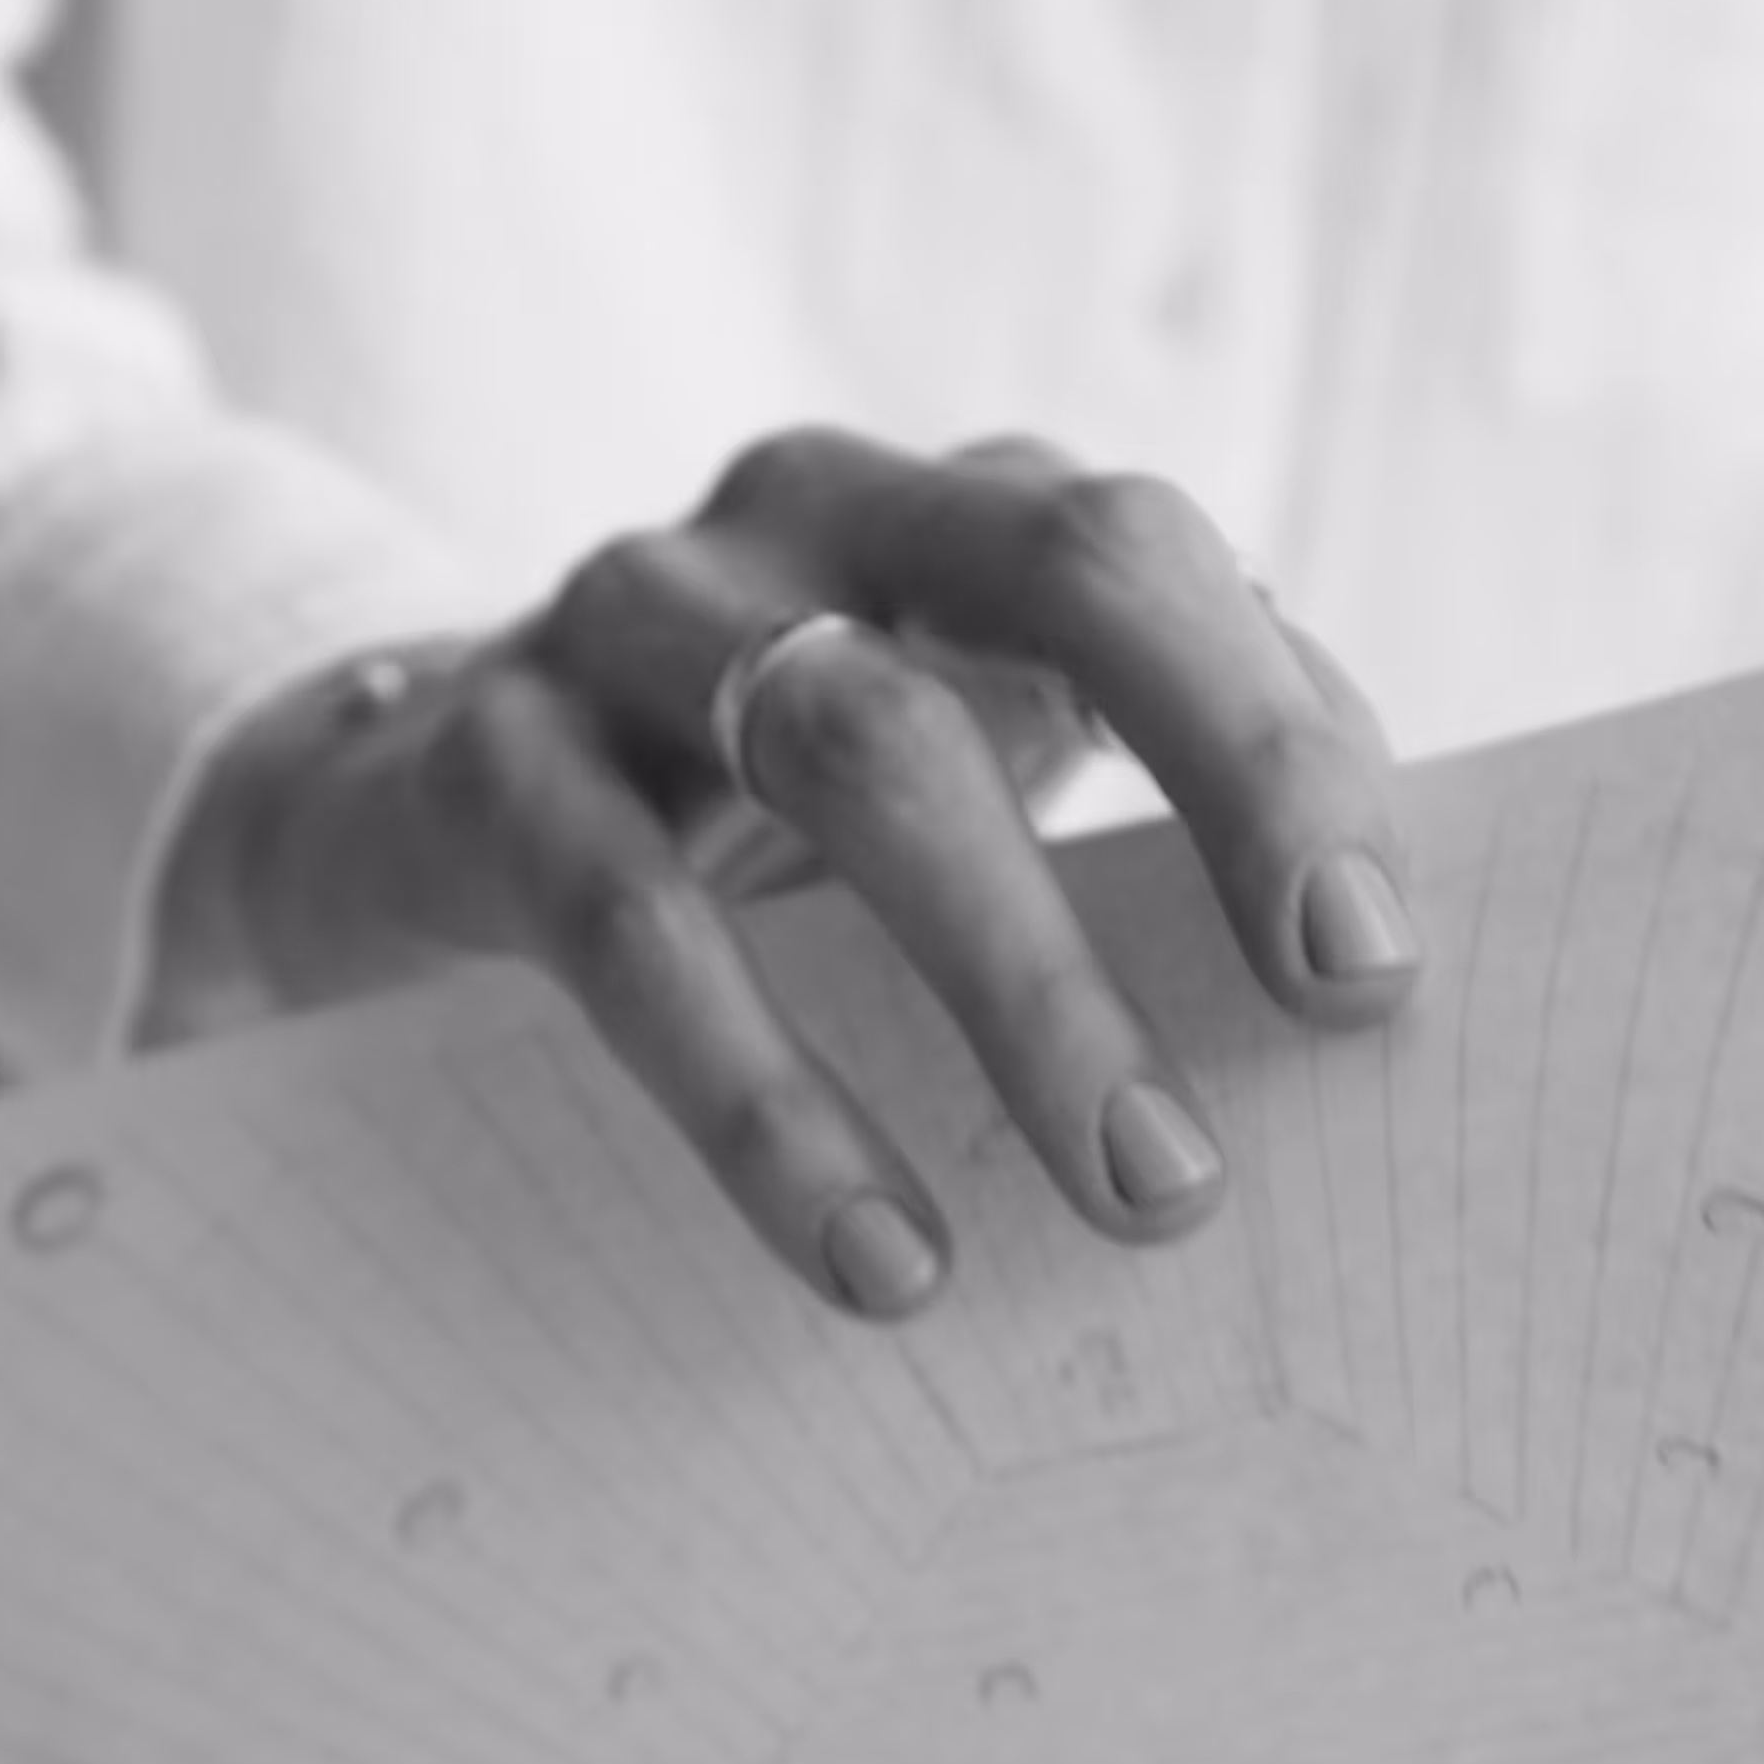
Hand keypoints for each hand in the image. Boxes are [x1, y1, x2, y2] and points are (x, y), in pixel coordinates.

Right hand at [173, 430, 1420, 1316]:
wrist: (387, 815)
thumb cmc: (758, 830)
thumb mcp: (960, 779)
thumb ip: (1147, 813)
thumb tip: (1368, 966)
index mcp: (960, 512)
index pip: (1158, 562)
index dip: (1281, 743)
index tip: (1376, 968)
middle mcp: (811, 516)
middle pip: (1053, 578)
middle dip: (1216, 801)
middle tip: (1313, 1042)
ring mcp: (633, 615)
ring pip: (855, 744)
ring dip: (1024, 980)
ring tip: (1144, 1192)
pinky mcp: (485, 762)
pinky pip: (635, 925)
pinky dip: (771, 1101)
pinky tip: (879, 1250)